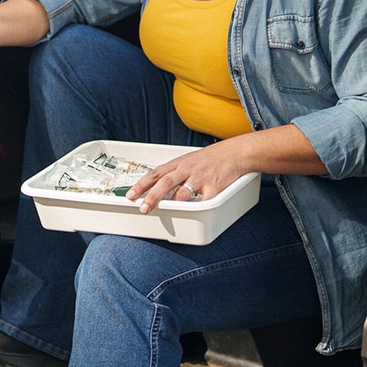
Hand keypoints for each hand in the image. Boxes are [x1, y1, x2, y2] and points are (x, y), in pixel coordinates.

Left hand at [124, 142, 250, 213]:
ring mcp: (201, 178)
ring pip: (182, 192)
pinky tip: (189, 213)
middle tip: (142, 207)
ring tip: (163, 212)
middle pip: (165, 182)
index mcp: (179, 163)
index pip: (156, 173)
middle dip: (152, 196)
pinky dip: (196, 207)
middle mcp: (187, 169)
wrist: (235, 153)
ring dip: (171, 203)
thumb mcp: (189, 161)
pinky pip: (203, 200)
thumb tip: (159, 187)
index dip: (142, 185)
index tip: (131, 195)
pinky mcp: (214, 187)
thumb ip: (176, 173)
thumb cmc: (212, 158)